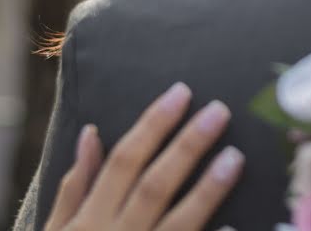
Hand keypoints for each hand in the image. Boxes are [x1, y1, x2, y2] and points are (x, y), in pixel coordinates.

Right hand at [44, 82, 243, 230]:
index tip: (181, 92)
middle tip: (220, 110)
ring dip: (207, 190)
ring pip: (177, 223)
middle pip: (154, 184)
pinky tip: (235, 228)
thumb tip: (92, 133)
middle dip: (187, 145)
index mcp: (89, 220)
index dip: (153, 124)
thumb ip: (74, 187)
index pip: (124, 160)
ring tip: (236, 157)